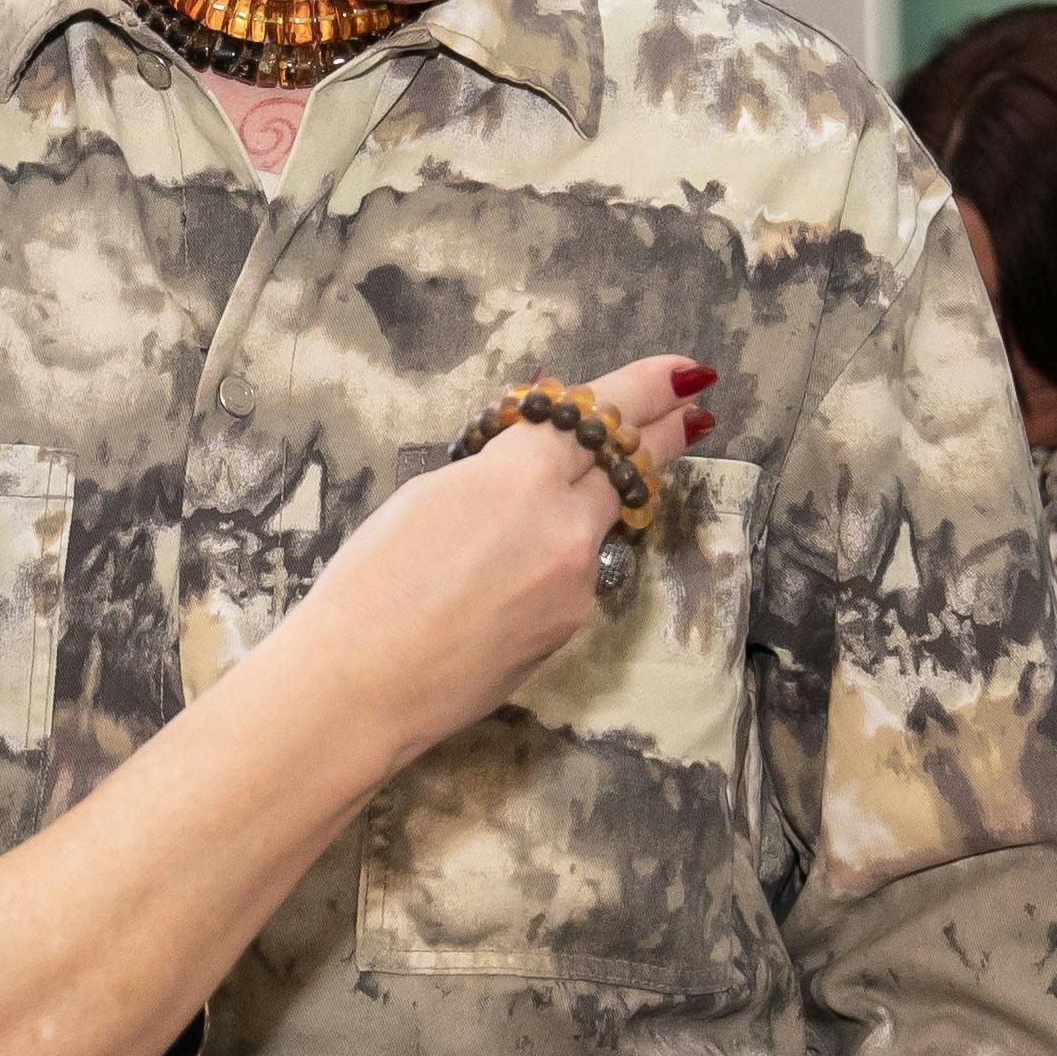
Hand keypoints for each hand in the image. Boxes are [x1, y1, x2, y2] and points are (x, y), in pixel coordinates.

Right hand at [308, 355, 709, 767]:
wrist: (364, 681)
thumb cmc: (369, 582)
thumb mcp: (427, 497)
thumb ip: (494, 472)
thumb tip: (526, 465)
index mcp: (521, 474)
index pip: (605, 412)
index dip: (650, 386)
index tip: (684, 374)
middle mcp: (565, 522)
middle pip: (631, 466)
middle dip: (662, 435)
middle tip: (692, 412)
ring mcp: (575, 580)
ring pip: (595, 526)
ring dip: (593, 506)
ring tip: (568, 499)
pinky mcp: (569, 627)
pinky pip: (573, 576)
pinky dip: (553, 563)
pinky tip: (501, 582)